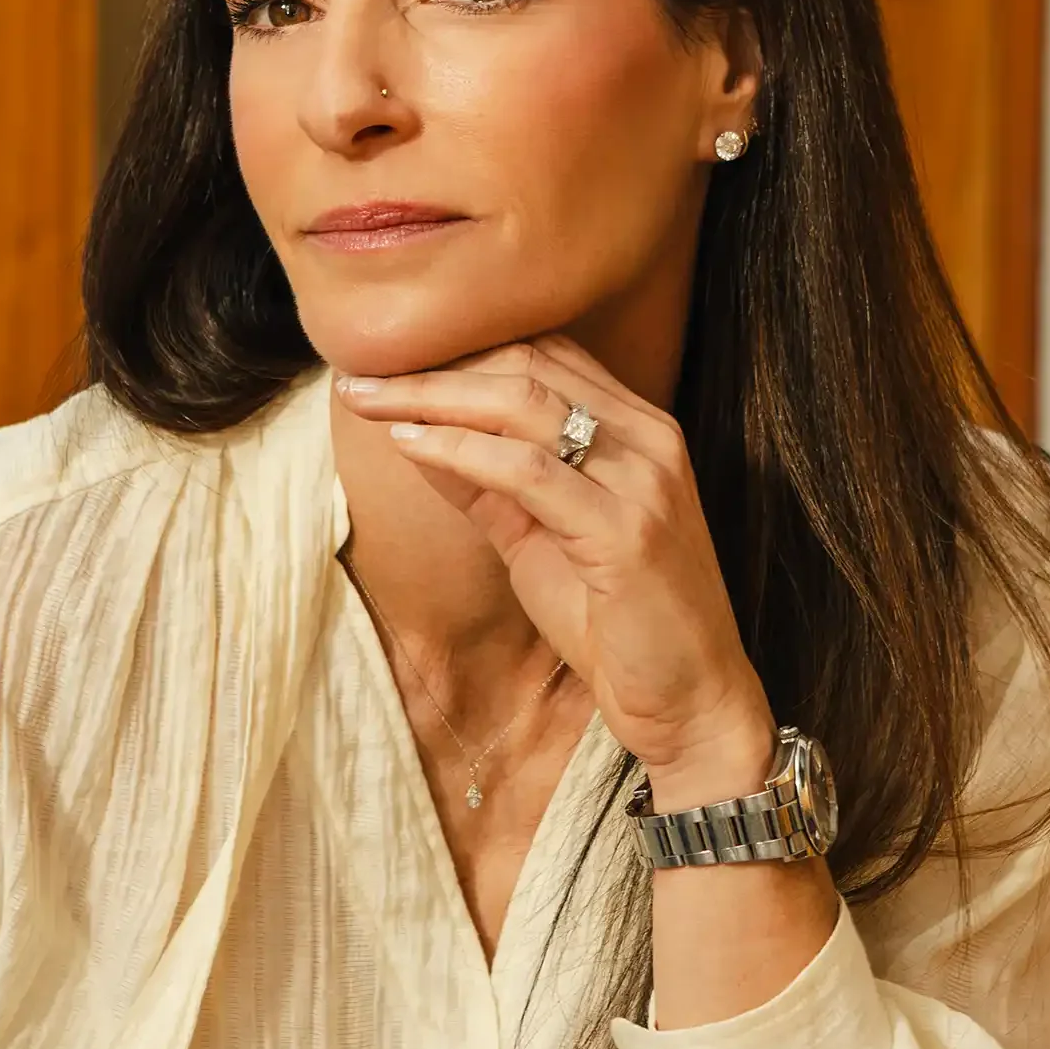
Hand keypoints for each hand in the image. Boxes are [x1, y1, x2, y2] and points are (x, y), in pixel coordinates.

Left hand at [337, 334, 773, 795]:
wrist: (689, 702)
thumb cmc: (617, 624)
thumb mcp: (539, 539)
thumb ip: (488, 485)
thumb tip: (414, 433)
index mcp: (639, 429)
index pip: (544, 353)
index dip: (462, 346)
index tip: (388, 358)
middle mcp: (649, 439)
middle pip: (528, 365)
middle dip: (435, 364)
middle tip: (359, 372)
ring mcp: (644, 480)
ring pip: (524, 405)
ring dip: (434, 396)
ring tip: (369, 398)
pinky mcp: (626, 531)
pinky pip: (528, 471)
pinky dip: (461, 451)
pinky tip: (409, 443)